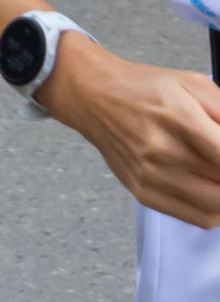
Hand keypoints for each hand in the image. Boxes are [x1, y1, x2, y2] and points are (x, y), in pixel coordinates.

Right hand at [45, 39, 219, 227]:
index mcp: (178, 117)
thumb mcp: (194, 83)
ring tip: (219, 175)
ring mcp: (151, 175)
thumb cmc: (145, 89)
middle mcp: (162, 150)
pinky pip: (198, 218)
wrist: (93, 97)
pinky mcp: (144, 192)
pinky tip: (214, 191)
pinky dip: (217, 211)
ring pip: (217, 207)